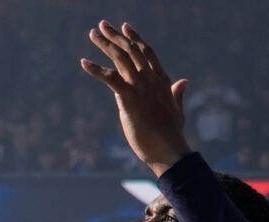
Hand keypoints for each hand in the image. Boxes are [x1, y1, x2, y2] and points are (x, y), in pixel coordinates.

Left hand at [80, 20, 189, 173]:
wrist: (169, 150)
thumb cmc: (172, 135)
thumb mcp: (176, 109)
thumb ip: (177, 93)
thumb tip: (184, 81)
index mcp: (162, 80)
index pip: (147, 52)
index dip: (135, 38)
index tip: (125, 27)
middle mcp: (151, 79)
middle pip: (131, 50)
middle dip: (116, 36)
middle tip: (102, 25)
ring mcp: (140, 87)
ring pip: (120, 58)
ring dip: (105, 44)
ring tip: (92, 34)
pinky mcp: (129, 98)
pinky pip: (110, 78)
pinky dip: (95, 70)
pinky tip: (84, 62)